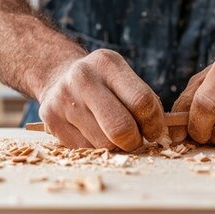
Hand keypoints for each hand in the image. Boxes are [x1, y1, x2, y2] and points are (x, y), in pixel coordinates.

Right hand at [37, 49, 169, 151]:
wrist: (59, 78)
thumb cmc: (102, 83)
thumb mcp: (123, 78)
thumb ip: (144, 100)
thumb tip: (162, 131)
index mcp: (107, 64)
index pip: (141, 101)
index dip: (154, 123)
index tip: (155, 130)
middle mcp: (82, 78)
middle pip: (121, 128)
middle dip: (135, 141)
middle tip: (136, 139)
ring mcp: (63, 100)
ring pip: (104, 144)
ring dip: (115, 146)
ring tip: (112, 133)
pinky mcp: (52, 121)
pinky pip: (86, 149)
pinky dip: (96, 148)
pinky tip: (94, 132)